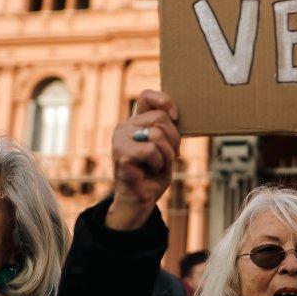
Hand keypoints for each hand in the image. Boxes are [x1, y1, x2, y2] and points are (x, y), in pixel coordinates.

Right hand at [110, 89, 180, 229]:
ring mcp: (120, 139)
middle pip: (160, 117)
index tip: (175, 116)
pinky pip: (151, 150)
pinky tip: (152, 169)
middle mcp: (125, 127)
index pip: (147, 96)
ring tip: (160, 163)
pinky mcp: (122, 153)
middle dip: (174, 137)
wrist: (140, 199)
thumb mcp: (165, 146)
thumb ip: (166, 129)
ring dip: (167, 152)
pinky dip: (159, 162)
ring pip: (157, 133)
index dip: (165, 101)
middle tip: (172, 153)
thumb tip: (175, 114)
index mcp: (135, 122)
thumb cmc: (153, 173)